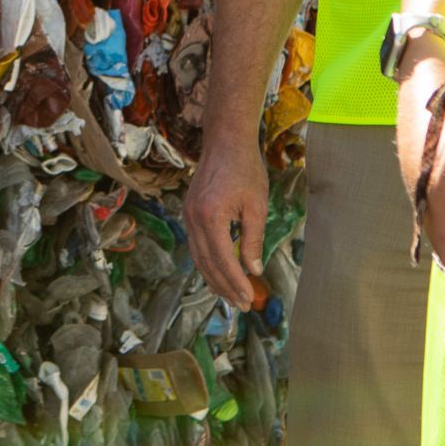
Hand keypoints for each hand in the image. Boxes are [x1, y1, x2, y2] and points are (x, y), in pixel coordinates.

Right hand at [183, 130, 268, 306]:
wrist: (225, 141)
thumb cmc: (245, 169)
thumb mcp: (257, 206)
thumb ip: (253, 240)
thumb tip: (253, 270)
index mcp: (211, 217)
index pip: (223, 260)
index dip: (236, 283)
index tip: (249, 299)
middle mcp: (194, 219)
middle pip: (206, 263)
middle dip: (224, 287)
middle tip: (242, 305)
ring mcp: (188, 215)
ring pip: (198, 257)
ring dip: (214, 278)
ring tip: (230, 296)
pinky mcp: (189, 211)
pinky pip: (196, 245)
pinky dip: (207, 263)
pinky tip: (219, 272)